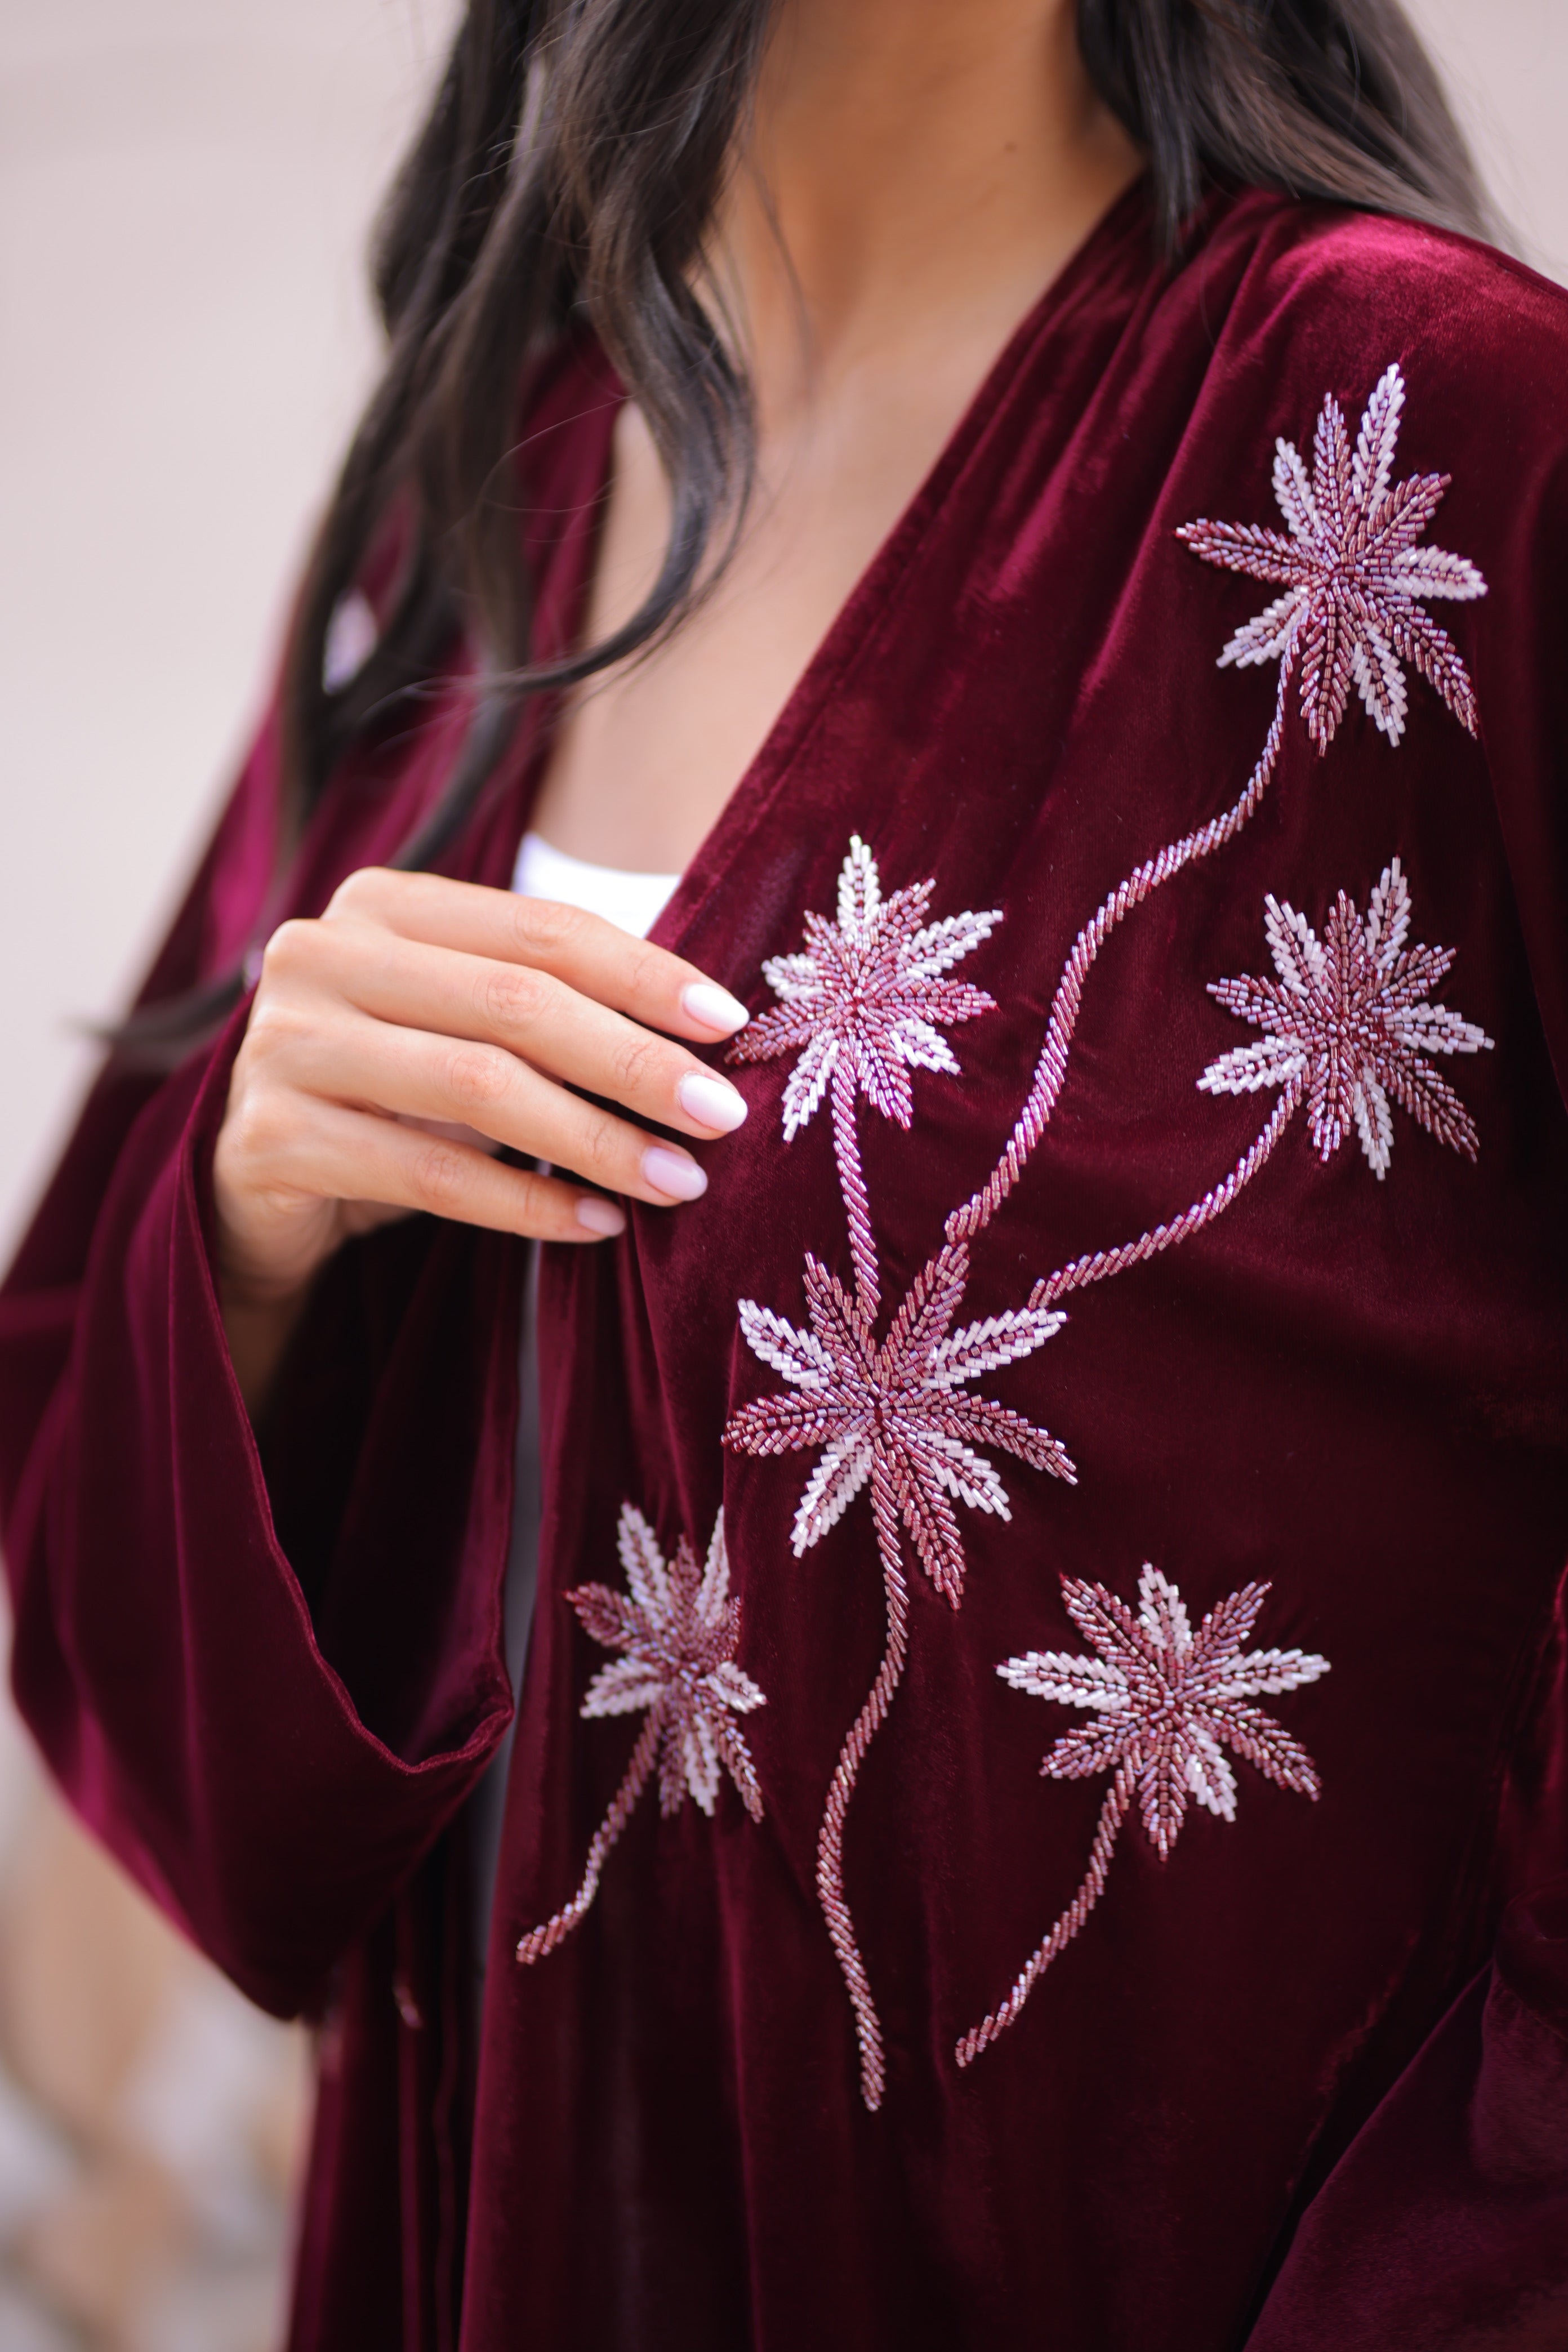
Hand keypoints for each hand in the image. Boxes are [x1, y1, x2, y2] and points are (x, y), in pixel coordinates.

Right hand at [212, 867, 749, 1402]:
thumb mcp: (465, 1027)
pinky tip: (596, 1225)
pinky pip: (429, 1175)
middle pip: (517, 1003)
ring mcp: (284, 1044)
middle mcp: (319, 954)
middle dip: (635, 1063)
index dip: (644, 974)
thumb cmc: (395, 1093)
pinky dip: (526, 1205)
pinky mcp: (269, 1137)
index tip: (729, 1024)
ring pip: (476, 1088)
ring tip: (677, 1181)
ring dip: (594, 1141)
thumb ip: (548, 1005)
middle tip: (722, 1116)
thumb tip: (706, 1031)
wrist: (262, 1184)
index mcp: (380, 903)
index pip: (541, 929)